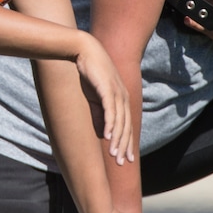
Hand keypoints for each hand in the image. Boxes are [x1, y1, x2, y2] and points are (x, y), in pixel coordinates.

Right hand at [74, 31, 133, 164]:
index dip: (127, 143)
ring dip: (117, 140)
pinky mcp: (106, 89)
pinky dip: (110, 124)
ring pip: (120, 122)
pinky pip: (110, 110)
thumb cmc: (88, 71)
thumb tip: (103, 130)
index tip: (127, 159)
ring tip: (114, 155)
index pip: (127, 125)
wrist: (84, 49)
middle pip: (126, 127)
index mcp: (121, 98)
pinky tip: (107, 137)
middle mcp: (122, 97)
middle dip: (124, 146)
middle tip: (122, 163)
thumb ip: (100, 112)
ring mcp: (116, 92)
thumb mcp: (95, 95)